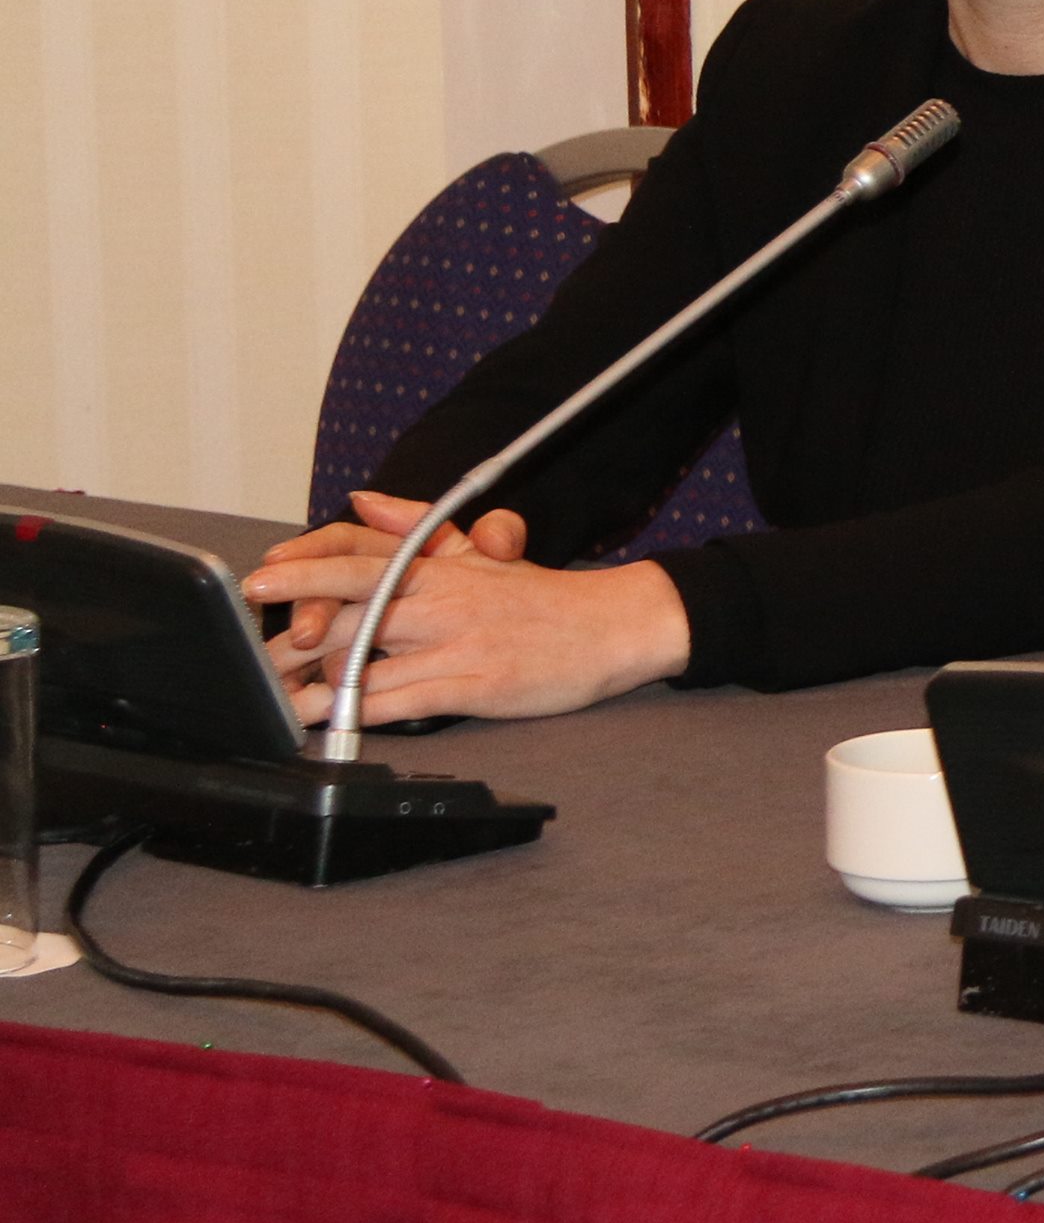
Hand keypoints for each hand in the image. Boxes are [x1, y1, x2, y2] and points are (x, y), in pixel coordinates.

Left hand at [244, 518, 688, 725]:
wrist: (613, 627)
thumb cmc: (544, 597)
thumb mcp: (481, 552)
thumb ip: (418, 527)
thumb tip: (362, 500)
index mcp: (440, 567)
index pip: (359, 556)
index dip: (304, 567)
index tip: (259, 580)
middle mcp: (441, 600)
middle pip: (347, 610)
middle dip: (290, 637)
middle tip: (250, 656)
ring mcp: (455, 644)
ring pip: (362, 661)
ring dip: (308, 683)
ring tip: (270, 698)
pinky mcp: (471, 686)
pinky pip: (397, 701)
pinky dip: (351, 713)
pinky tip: (324, 722)